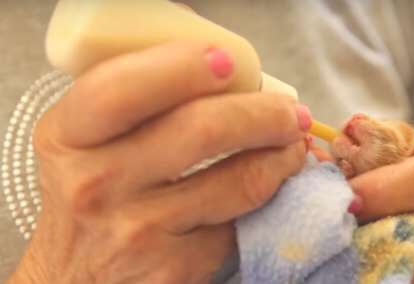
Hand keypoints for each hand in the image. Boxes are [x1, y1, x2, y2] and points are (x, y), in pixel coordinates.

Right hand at [9, 42, 308, 282]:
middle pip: (203, 130)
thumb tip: (223, 74)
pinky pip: (240, 226)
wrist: (69, 279)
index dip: (184, 68)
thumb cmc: (88, 198)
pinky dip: (268, 201)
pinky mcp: (172, 270)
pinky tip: (271, 187)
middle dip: (265, 113)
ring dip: (282, 158)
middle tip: (289, 112)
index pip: (125, 88)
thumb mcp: (83, 143)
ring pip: (241, 181)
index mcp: (70, 136)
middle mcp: (97, 184)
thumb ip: (133, 103)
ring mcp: (136, 231)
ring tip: (293, 145)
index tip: (227, 62)